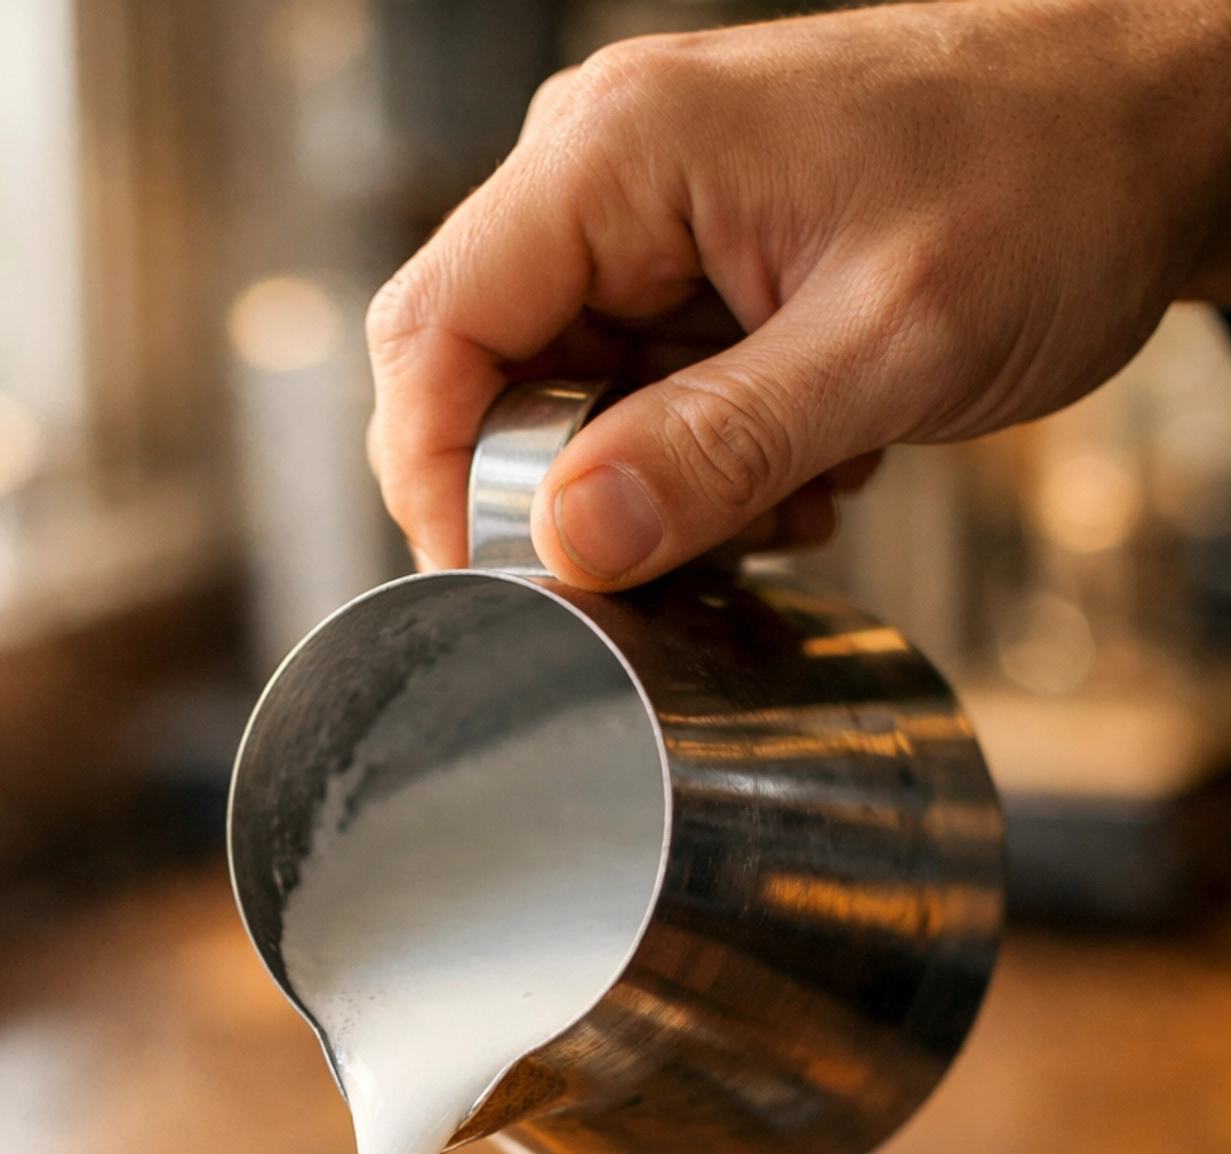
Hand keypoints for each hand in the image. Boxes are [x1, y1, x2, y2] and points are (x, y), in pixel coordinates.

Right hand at [368, 0, 1230, 586]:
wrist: (1154, 132)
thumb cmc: (1050, 185)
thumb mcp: (888, 347)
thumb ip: (717, 449)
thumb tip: (571, 542)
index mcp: (617, 151)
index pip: (435, 333)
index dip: (439, 481)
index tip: (504, 587)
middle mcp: (606, 167)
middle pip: (485, 375)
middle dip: (564, 496)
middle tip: (674, 557)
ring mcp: (649, 214)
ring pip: (567, 401)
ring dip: (654, 488)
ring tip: (788, 493)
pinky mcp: (695, 259)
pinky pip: (639, 392)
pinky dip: (702, 461)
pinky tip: (803, 465)